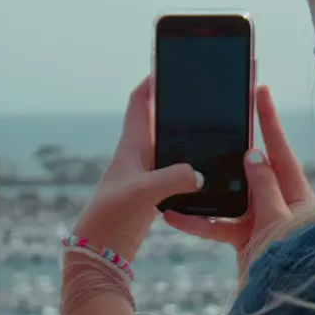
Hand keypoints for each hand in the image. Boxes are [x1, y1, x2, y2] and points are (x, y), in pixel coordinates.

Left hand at [71, 76, 202, 262]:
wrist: (100, 249)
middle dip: (178, 104)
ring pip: (169, 145)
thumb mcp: (144, 193)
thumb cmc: (112, 216)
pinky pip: (175, 169)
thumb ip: (173, 179)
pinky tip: (210, 168)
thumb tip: (200, 175)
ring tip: (214, 124)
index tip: (170, 64)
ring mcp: (145, 173)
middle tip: (204, 91)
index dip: (153, 80)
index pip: (140, 101)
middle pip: (159, 119)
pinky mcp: (152, 192)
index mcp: (131, 145)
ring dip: (187, 134)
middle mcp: (137, 155)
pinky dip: (191, 164)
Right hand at [163, 85, 314, 280]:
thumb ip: (265, 187)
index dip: (269, 119)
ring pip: (230, 195)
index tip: (259, 89)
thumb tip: (253, 155)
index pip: (280, 149)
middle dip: (234, 146)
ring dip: (208, 187)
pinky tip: (174, 216)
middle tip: (219, 118)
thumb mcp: (279, 221)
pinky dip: (198, 222)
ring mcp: (263, 221)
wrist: (289, 310)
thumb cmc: (296, 262)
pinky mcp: (247, 240)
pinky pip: (219, 225)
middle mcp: (281, 203)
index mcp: (298, 194)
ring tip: (186, 167)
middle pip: (253, 167)